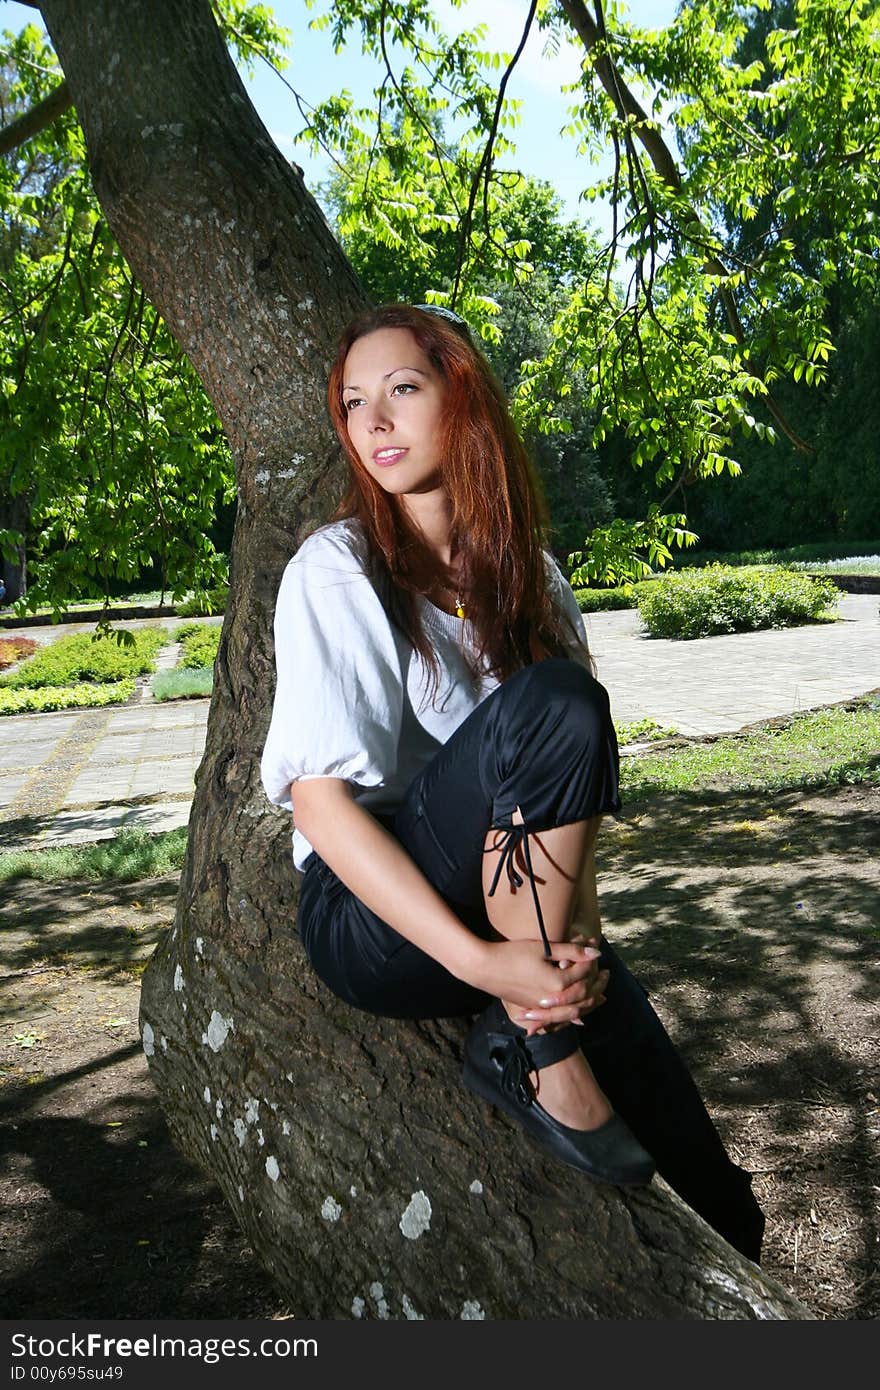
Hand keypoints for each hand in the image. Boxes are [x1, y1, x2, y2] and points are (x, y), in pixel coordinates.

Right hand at [469, 937, 601, 1025]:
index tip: (596, 949)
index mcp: (558, 983)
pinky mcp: (534, 1008)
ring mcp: (543, 1006)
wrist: (484, 968)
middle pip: (584, 994)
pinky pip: (560, 1017)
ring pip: (574, 1010)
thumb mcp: (543, 948)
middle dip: (597, 984)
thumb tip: (597, 951)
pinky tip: (579, 1013)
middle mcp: (553, 999)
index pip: (583, 973)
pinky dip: (573, 1014)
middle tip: (607, 974)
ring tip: (600, 994)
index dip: (591, 960)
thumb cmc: (512, 953)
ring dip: (589, 1002)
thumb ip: (571, 950)